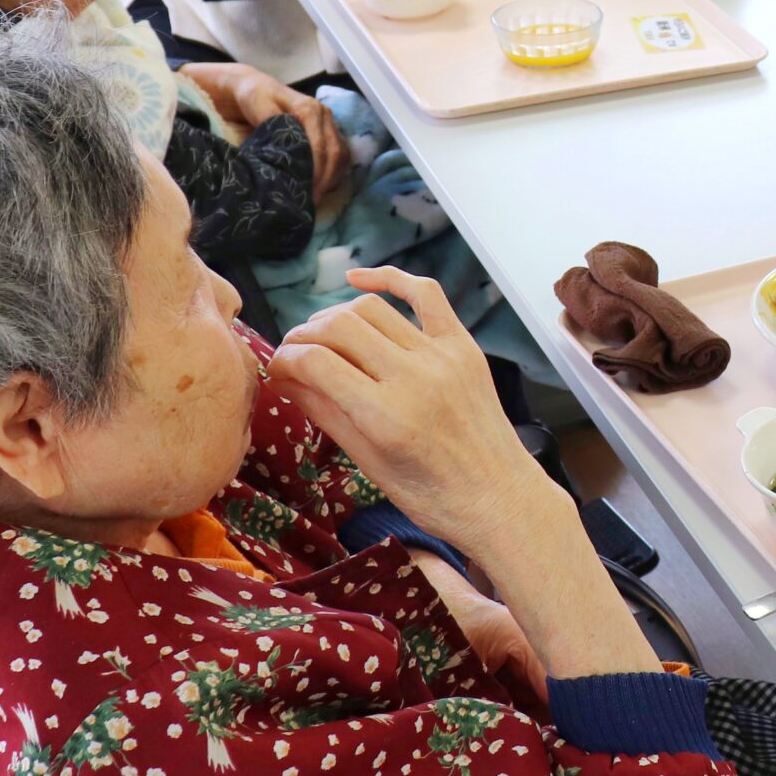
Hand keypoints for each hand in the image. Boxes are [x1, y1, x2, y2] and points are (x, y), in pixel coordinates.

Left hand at [180, 64, 345, 197]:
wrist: (253, 86)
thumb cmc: (253, 97)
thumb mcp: (256, 103)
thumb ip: (272, 120)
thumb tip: (286, 145)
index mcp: (309, 109)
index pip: (320, 146)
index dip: (315, 171)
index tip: (305, 193)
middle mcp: (324, 115)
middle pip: (334, 153)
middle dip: (325, 180)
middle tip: (310, 203)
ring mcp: (329, 123)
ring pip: (341, 155)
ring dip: (332, 179)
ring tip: (315, 198)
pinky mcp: (329, 131)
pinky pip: (342, 154)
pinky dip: (335, 173)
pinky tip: (323, 187)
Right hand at [274, 266, 657, 677]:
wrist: (498, 496)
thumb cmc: (430, 495)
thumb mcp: (367, 462)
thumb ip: (324, 412)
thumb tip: (284, 377)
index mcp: (384, 415)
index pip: (316, 363)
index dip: (285, 359)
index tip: (276, 367)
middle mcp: (413, 377)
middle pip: (339, 327)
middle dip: (304, 334)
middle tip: (293, 351)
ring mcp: (442, 356)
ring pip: (373, 309)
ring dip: (337, 314)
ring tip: (322, 334)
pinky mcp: (464, 346)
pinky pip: (426, 295)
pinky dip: (390, 279)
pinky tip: (357, 281)